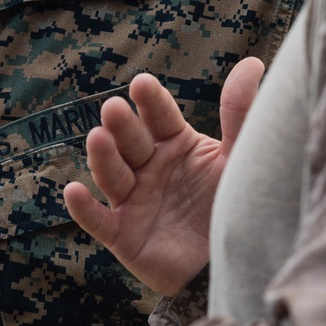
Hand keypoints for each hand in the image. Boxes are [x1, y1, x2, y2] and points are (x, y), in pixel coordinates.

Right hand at [63, 56, 264, 294]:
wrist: (236, 263)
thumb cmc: (235, 204)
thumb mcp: (240, 158)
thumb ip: (240, 114)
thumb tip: (252, 62)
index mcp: (176, 144)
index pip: (160, 117)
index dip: (150, 102)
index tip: (142, 83)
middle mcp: (150, 167)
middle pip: (131, 142)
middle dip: (121, 126)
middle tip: (114, 108)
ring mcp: (134, 201)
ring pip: (112, 175)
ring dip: (102, 157)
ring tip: (97, 138)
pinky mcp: (123, 236)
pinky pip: (99, 221)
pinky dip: (83, 209)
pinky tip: (73, 192)